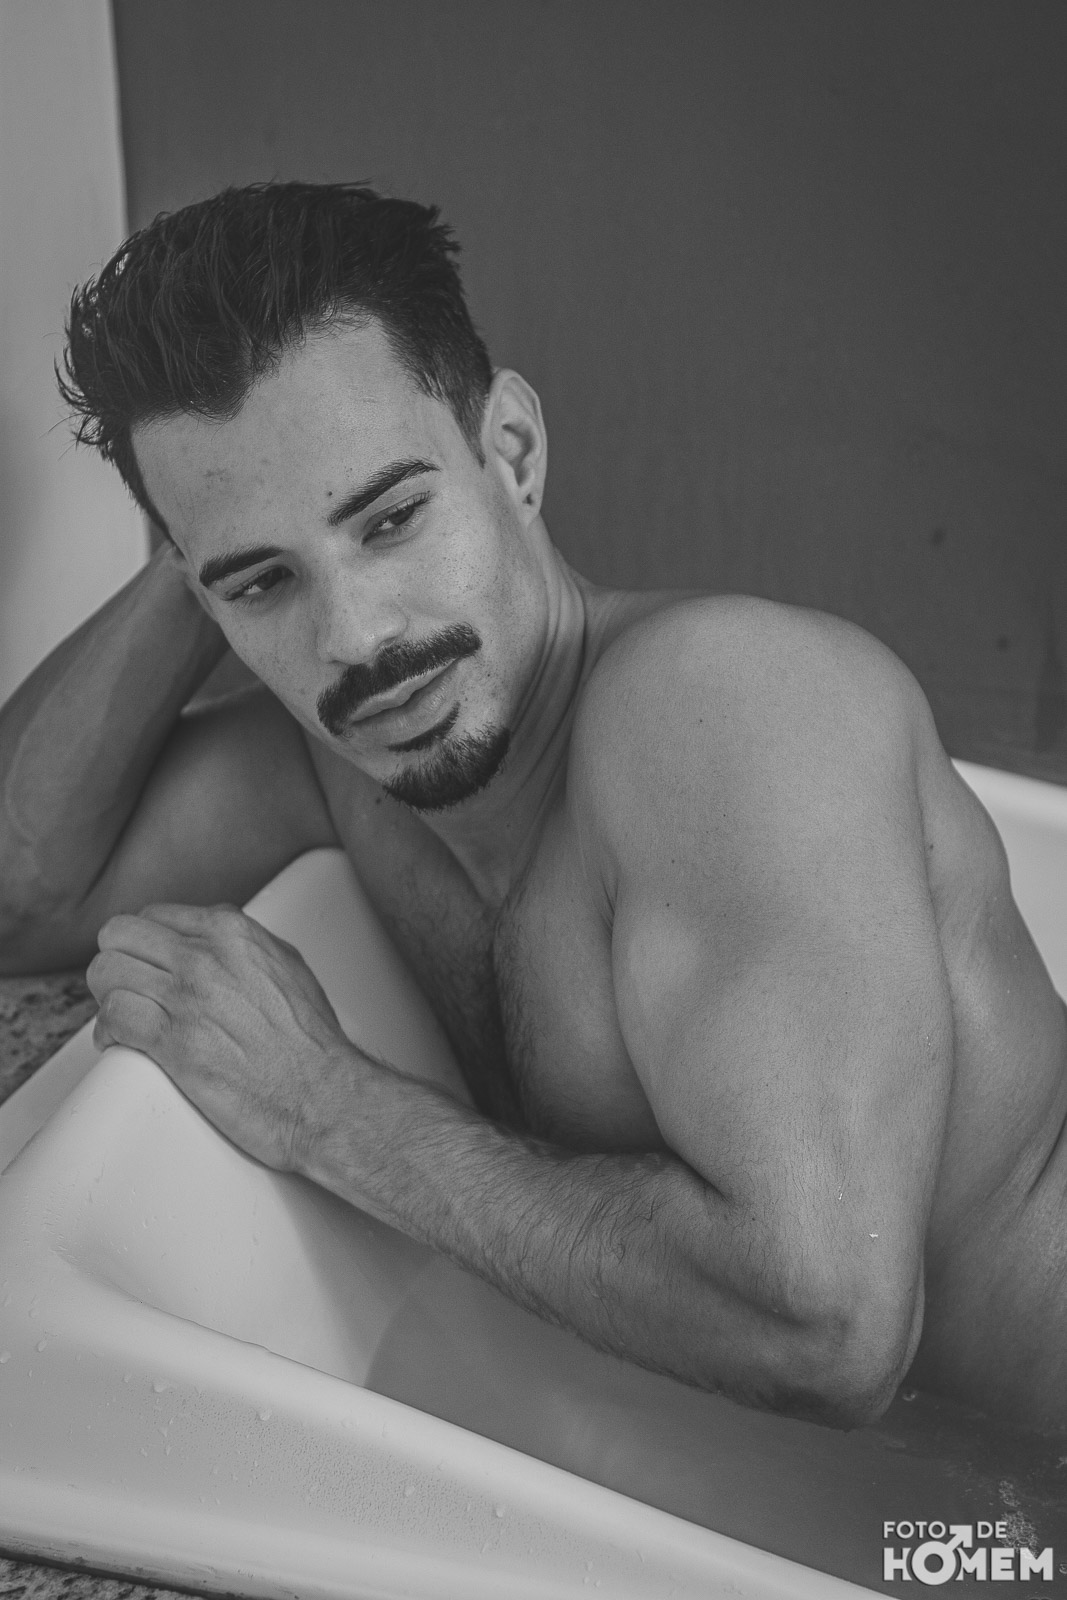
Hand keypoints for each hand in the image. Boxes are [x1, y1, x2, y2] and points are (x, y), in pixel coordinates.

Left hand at [86, 903, 358, 1171]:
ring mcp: (186, 998)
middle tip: (131, 988)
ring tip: (124, 1016)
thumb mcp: (288, 966)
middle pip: (118, 935)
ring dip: (109, 996)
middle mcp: (204, 957)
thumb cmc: (310, 1041)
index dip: (146, 945)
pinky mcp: (173, 1043)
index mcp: (232, 932)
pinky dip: (108, 1032)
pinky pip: (112, 1018)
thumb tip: (214, 941)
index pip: (153, 915)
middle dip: (119, 961)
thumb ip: (244, 945)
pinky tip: (122, 1042)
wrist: (322, 1094)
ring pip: (105, 972)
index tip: (149, 967)